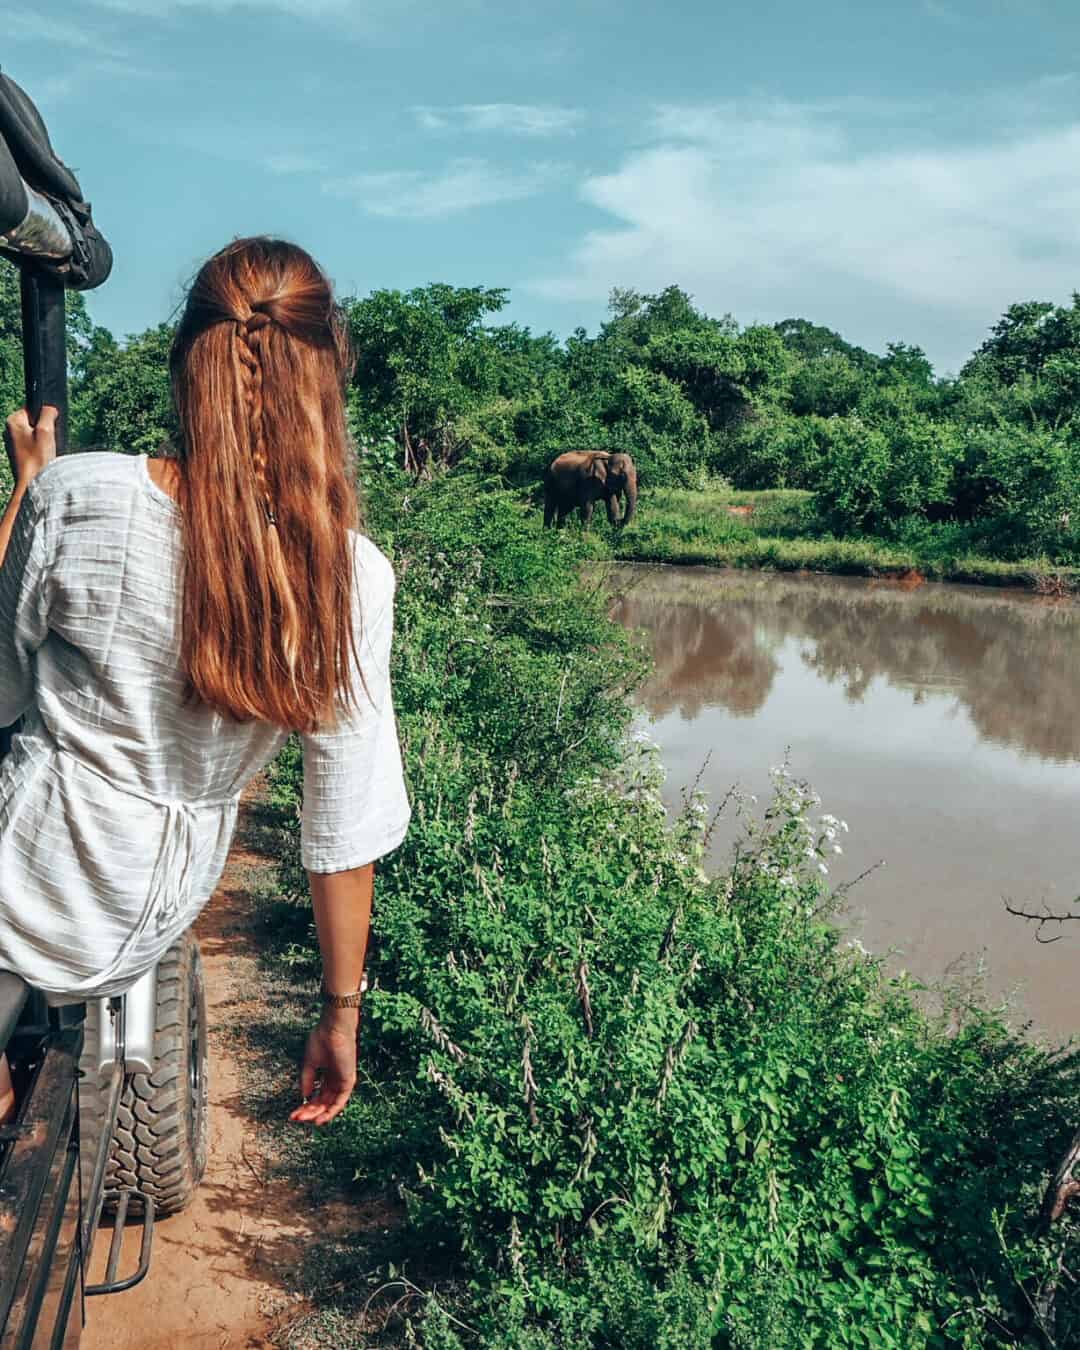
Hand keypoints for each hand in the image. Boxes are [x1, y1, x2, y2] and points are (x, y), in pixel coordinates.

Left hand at [4, 406, 58, 484]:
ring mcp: (14, 444)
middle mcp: (10, 431)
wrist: (32, 484)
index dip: (44, 417)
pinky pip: (34, 447)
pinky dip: (41, 451)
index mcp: (13, 422)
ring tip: (45, 451)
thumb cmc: (37, 459)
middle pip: (34, 423)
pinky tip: (42, 459)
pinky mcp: (20, 455)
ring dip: (44, 442)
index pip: (32, 409)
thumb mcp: (46, 431)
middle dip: (45, 430)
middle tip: (48, 442)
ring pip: (35, 436)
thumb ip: (48, 414)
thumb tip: (50, 408)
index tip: (49, 428)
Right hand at [289, 1007, 359, 1125]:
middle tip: (296, 1118)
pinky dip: (330, 1111)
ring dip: (317, 1113)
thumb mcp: (310, 1063)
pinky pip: (340, 1101)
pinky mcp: (348, 1080)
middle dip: (309, 1111)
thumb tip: (304, 1097)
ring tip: (303, 1119)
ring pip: (330, 1104)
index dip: (306, 1106)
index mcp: (328, 1074)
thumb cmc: (322, 1039)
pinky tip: (319, 1119)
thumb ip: (307, 1080)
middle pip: (323, 1102)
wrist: (333, 1029)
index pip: (318, 1095)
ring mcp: (342, 1080)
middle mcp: (336, 1079)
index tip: (293, 1114)